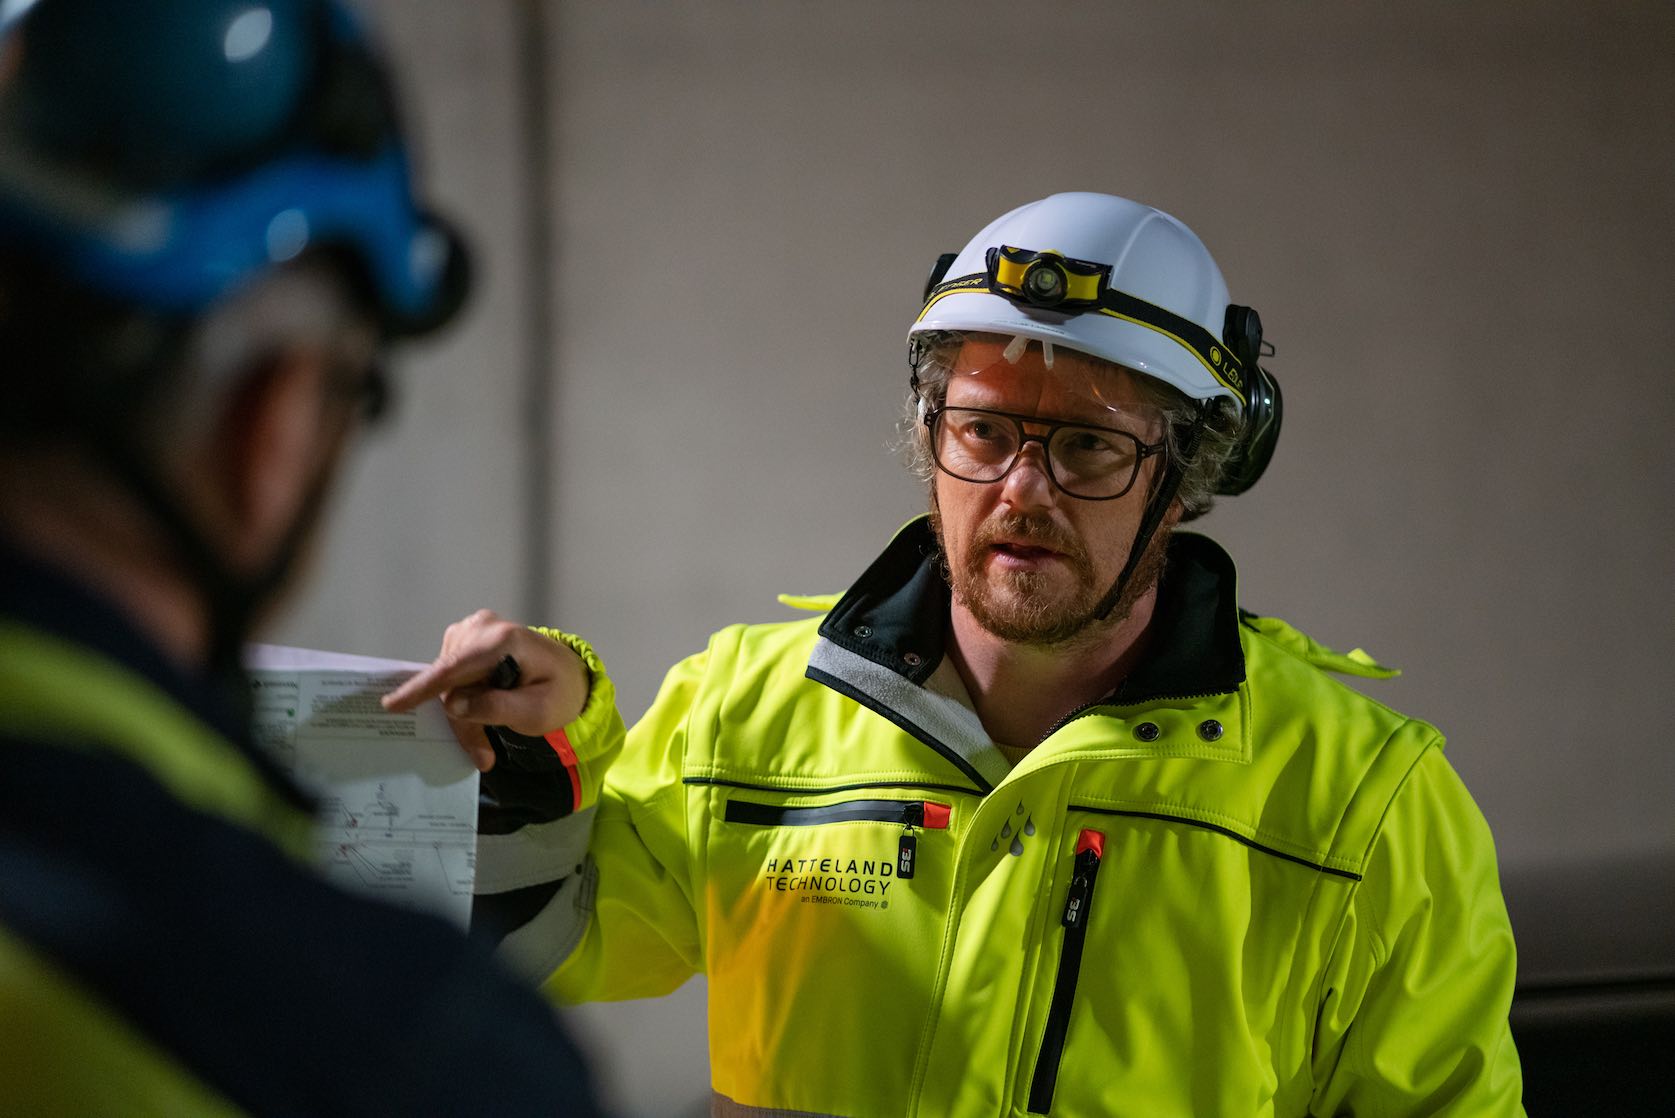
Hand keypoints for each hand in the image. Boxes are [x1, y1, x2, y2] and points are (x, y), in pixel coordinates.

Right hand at [382, 610, 588, 771]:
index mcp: (505, 640)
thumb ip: (497, 708)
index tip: (393, 705)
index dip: (424, 687)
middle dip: (462, 721)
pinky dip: (463, 701)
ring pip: (448, 683)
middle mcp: (483, 628)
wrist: (569, 676)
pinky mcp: (466, 640)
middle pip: (451, 681)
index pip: (456, 665)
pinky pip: (452, 677)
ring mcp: (472, 631)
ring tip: (485, 742)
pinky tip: (479, 715)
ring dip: (463, 715)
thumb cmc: (559, 694)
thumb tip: (453, 704)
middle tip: (483, 757)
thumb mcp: (537, 712)